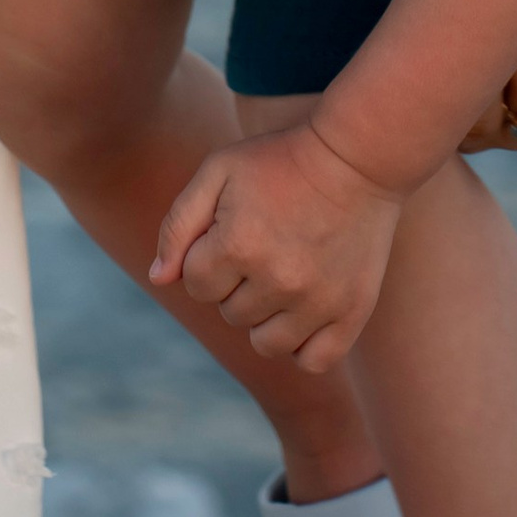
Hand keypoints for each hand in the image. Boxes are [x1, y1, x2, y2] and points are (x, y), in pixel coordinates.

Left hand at [151, 118, 402, 374]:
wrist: (357, 156)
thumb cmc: (279, 160)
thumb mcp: (219, 171)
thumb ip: (178, 225)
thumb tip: (158, 279)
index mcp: (239, 244)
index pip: (196, 285)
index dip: (207, 256)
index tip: (232, 229)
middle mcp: (278, 279)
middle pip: (229, 313)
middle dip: (236, 282)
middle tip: (265, 241)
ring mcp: (318, 301)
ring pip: (265, 343)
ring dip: (264, 315)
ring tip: (283, 273)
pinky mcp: (351, 313)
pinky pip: (313, 361)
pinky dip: (302, 345)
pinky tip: (304, 310)